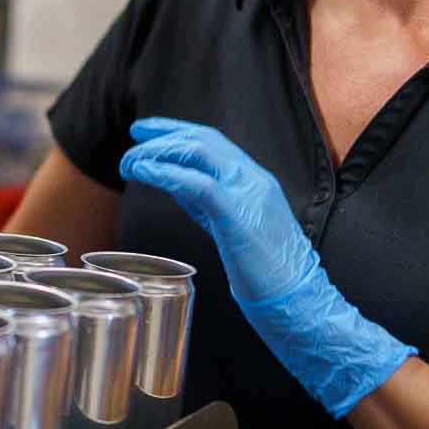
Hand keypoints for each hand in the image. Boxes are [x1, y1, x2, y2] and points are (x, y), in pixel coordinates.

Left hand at [119, 117, 413, 417]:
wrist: (298, 297)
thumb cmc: (265, 269)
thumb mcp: (233, 224)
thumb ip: (207, 201)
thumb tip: (173, 180)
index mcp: (255, 180)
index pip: (213, 141)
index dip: (178, 130)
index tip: (147, 130)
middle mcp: (254, 179)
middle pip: (204, 139)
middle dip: (165, 133)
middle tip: (134, 134)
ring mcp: (250, 194)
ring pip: (199, 153)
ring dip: (159, 152)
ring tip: (130, 161)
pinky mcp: (239, 216)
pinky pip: (197, 184)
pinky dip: (166, 173)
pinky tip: (144, 172)